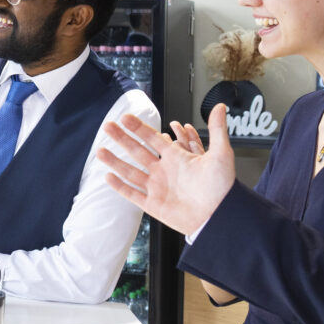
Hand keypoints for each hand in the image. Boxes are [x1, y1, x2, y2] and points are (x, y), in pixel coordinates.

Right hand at [97, 105, 236, 235]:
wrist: (219, 217)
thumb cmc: (223, 188)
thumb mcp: (221, 155)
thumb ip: (217, 130)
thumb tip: (219, 106)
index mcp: (176, 158)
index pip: (152, 138)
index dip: (139, 127)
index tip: (125, 117)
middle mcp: (164, 171)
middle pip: (137, 151)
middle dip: (122, 139)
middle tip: (108, 126)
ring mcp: (157, 188)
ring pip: (130, 171)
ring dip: (115, 161)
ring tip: (100, 150)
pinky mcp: (153, 205)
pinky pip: (132, 194)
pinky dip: (120, 186)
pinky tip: (108, 177)